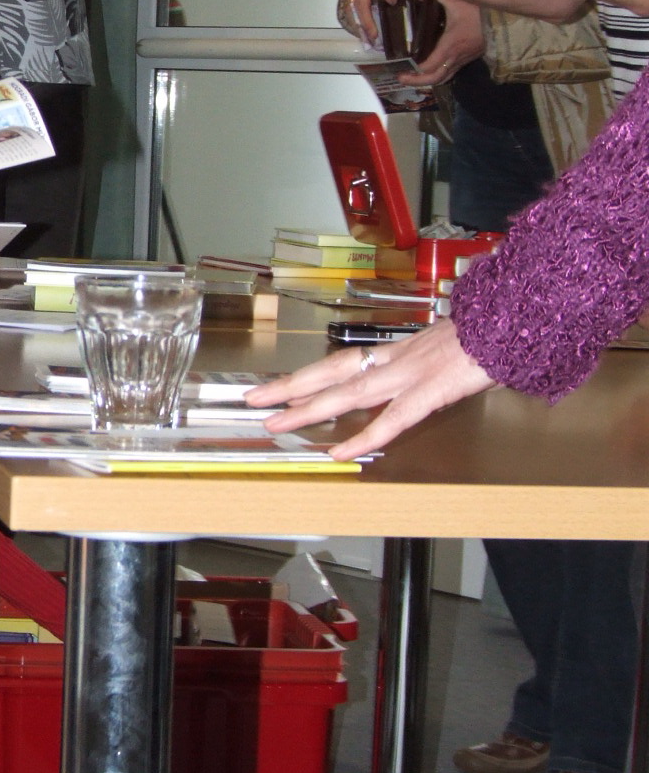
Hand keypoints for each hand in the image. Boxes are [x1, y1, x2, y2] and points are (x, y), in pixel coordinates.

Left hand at [244, 320, 494, 459]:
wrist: (517, 319)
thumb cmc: (492, 333)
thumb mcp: (450, 350)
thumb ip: (430, 368)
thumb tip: (424, 381)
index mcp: (400, 351)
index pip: (345, 363)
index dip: (312, 377)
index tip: (282, 388)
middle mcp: (396, 359)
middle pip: (332, 373)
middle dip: (290, 387)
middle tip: (254, 399)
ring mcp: (411, 373)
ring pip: (348, 392)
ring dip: (308, 408)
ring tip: (276, 421)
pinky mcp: (432, 389)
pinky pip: (393, 418)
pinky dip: (365, 436)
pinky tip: (341, 453)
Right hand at [341, 0, 404, 45]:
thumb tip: (391, 2)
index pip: (362, 7)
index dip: (367, 22)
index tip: (374, 35)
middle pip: (354, 15)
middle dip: (362, 30)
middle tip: (371, 43)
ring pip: (351, 17)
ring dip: (359, 30)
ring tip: (368, 42)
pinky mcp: (350, 3)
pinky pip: (352, 17)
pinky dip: (358, 26)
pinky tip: (365, 35)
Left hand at [397, 0, 482, 87]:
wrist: (500, 21)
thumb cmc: (477, 12)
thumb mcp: (455, 2)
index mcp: (450, 45)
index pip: (430, 65)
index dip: (416, 70)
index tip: (402, 68)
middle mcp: (455, 57)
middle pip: (434, 78)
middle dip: (416, 81)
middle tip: (401, 78)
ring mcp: (462, 61)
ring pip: (443, 79)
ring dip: (426, 81)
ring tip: (411, 78)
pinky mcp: (466, 61)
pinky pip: (450, 74)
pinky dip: (438, 77)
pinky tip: (428, 74)